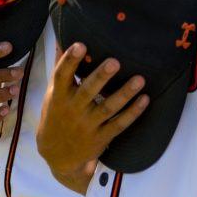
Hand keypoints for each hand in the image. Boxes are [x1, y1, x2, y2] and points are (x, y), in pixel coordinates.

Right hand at [36, 42, 147, 193]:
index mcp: (58, 96)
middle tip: (115, 61)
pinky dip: (132, 113)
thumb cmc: (55, 116)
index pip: (62, 75)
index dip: (69, 60)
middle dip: (101, 77)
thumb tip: (63, 41)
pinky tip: (145, 100)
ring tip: (139, 79)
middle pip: (88, 91)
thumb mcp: (52, 94)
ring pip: (108, 108)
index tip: (80, 45)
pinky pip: (119, 124)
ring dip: (124, 93)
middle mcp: (73, 109)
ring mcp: (87, 124)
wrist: (57, 155)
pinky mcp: (101, 137)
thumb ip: (60, 69)